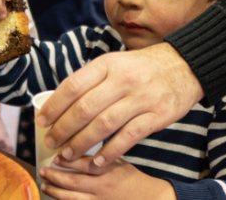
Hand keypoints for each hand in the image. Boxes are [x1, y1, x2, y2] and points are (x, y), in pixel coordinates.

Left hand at [35, 43, 204, 166]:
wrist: (184, 66)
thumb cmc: (141, 68)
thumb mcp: (114, 63)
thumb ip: (90, 81)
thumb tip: (58, 103)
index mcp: (107, 64)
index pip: (73, 86)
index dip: (54, 106)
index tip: (41, 121)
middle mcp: (123, 79)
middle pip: (85, 107)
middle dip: (64, 128)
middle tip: (52, 142)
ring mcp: (142, 98)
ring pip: (104, 124)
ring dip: (82, 143)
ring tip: (68, 154)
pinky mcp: (157, 116)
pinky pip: (129, 137)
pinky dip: (110, 151)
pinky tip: (98, 161)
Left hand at [39, 154, 174, 199]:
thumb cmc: (132, 180)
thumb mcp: (119, 162)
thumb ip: (100, 155)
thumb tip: (76, 144)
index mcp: (108, 171)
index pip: (83, 164)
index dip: (67, 161)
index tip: (55, 157)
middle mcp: (103, 187)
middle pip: (72, 182)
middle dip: (54, 176)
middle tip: (43, 171)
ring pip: (71, 198)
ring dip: (55, 191)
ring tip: (45, 185)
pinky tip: (57, 199)